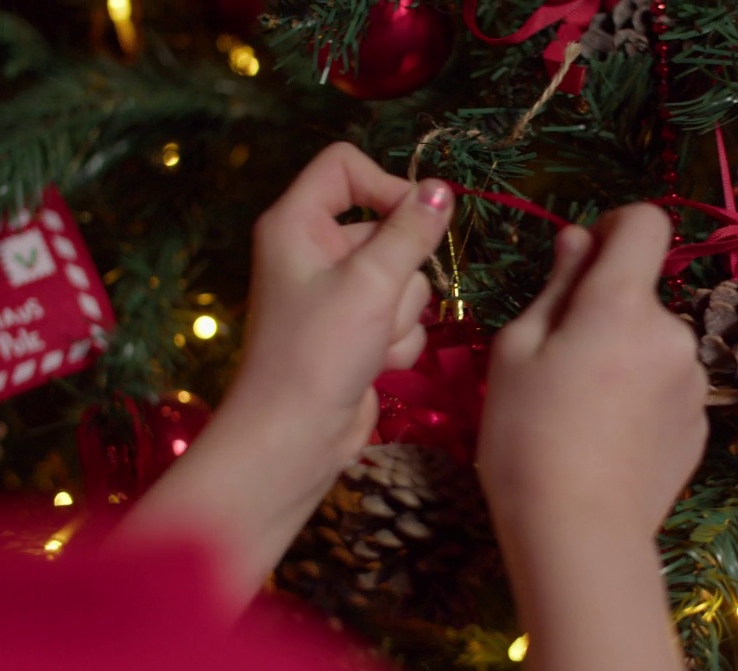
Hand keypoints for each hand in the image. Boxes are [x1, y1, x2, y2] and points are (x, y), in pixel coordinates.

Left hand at [234, 142, 453, 474]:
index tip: (418, 218)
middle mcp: (313, 251)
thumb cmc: (319, 352)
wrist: (295, 438)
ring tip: (371, 342)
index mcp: (296, 223)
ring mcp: (336, 294)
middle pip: (386, 227)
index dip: (387, 185)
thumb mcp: (371, 283)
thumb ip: (411, 232)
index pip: (345, 166)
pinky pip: (399, 317)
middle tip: (379, 304)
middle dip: (399, 272)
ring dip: (400, 315)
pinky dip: (396, 342)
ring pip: (403, 278)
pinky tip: (376, 365)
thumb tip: (443, 189)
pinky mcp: (356, 331)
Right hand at [477, 204, 707, 545]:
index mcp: (623, 304)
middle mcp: (673, 332)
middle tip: (555, 363)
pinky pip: (665, 386)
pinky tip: (608, 438)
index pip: (646, 222)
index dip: (614, 227)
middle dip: (603, 311)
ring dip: (622, 355)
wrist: (577, 534)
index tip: (584, 259)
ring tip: (579, 410)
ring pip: (651, 343)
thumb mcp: (517, 350)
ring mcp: (693, 381)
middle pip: (640, 294)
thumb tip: (579, 240)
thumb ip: (556, 286)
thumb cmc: (526, 436)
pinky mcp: (701, 424)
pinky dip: (640, 395)